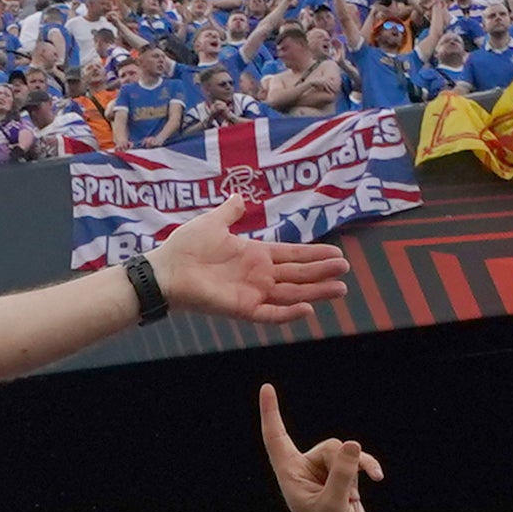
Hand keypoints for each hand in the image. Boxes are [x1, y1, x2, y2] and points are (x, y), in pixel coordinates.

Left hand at [144, 196, 348, 325]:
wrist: (165, 269)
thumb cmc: (186, 246)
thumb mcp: (213, 222)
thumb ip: (229, 212)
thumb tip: (239, 197)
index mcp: (255, 255)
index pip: (292, 255)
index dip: (314, 254)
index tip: (337, 254)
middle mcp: (258, 275)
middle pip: (298, 274)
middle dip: (322, 272)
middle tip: (347, 270)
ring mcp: (252, 293)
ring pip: (291, 294)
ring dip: (315, 292)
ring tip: (340, 290)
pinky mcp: (241, 308)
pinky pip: (269, 314)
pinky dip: (288, 314)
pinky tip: (308, 310)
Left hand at [254, 383, 375, 511]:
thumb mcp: (335, 505)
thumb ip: (343, 474)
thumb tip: (351, 444)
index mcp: (290, 473)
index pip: (276, 437)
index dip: (271, 412)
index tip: (267, 387)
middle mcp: (304, 469)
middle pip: (329, 446)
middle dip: (345, 464)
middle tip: (347, 494)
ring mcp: (324, 472)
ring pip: (346, 452)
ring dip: (357, 470)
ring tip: (355, 498)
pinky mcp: (342, 478)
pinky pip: (357, 460)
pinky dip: (367, 468)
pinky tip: (378, 478)